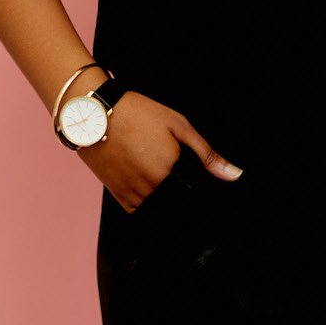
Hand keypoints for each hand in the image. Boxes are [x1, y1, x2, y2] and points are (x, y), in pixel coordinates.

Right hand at [78, 91, 241, 211]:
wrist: (92, 112)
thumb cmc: (137, 113)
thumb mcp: (177, 125)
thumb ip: (206, 154)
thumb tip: (234, 175)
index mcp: (169, 172)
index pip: (192, 198)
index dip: (197, 196)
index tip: (196, 190)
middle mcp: (151, 187)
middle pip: (174, 204)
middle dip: (180, 196)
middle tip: (175, 179)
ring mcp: (132, 192)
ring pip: (157, 210)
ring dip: (163, 201)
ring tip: (158, 177)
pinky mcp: (117, 194)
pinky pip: (138, 212)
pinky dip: (146, 205)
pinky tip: (148, 189)